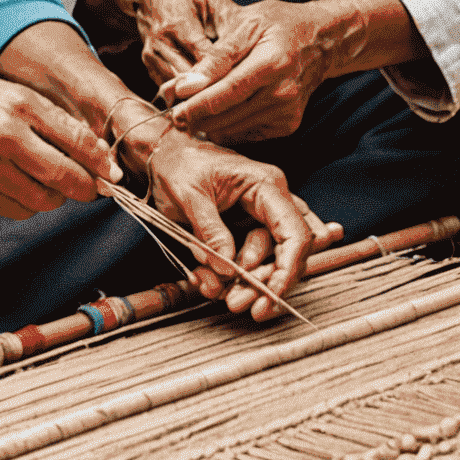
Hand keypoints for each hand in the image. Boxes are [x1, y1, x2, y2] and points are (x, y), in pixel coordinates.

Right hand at [0, 74, 121, 219]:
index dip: (100, 163)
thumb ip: (55, 121)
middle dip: (84, 188)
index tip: (111, 173)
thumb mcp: (12, 94)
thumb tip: (97, 154)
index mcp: (16, 109)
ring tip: (43, 178)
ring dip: (53, 196)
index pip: (75, 143)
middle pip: (64, 181)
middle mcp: (2, 142)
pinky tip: (14, 182)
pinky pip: (15, 210)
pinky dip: (24, 201)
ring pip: (42, 202)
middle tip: (89, 186)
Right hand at [82, 0, 243, 89]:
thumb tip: (246, 39)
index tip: (244, 81)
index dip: (223, 70)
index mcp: (177, 21)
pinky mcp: (149, 67)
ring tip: (226, 101)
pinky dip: (188, 94)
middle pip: (190, 76)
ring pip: (179, 88)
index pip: (203, 55)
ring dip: (200, 94)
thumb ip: (226, 17)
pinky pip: (171, 88)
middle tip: (241, 98)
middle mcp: (160, 42)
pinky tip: (206, 94)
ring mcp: (152, 56)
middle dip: (213, 87)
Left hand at [126, 124, 323, 320]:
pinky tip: (211, 283)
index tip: (271, 296)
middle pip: (285, 253)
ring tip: (221, 296)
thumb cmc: (179, 165)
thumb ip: (209, 230)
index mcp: (265, 185)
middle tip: (237, 303)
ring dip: (247, 284)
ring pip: (268, 261)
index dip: (288, 268)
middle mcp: (270, 201)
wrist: (165, 156)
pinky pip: (248, 260)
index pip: (294, 232)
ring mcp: (260, 218)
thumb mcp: (188, 193)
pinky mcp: (246, 231)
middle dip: (264, 283)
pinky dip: (232, 276)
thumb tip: (228, 267)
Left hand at [160, 0, 423, 145]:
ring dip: (207, 125)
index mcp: (272, 62)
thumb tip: (185, 85)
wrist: (320, 41)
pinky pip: (247, 133)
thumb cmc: (277, 24)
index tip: (172, 109)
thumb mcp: (245, 24)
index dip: (197, 104)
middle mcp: (283, 92)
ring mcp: (288, 112)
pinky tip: (213, 118)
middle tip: (170, 111)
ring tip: (187, 115)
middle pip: (229, 115)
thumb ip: (216, 56)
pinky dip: (227, 128)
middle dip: (195, 116)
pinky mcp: (288, 124)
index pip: (227, 92)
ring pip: (235, 129)